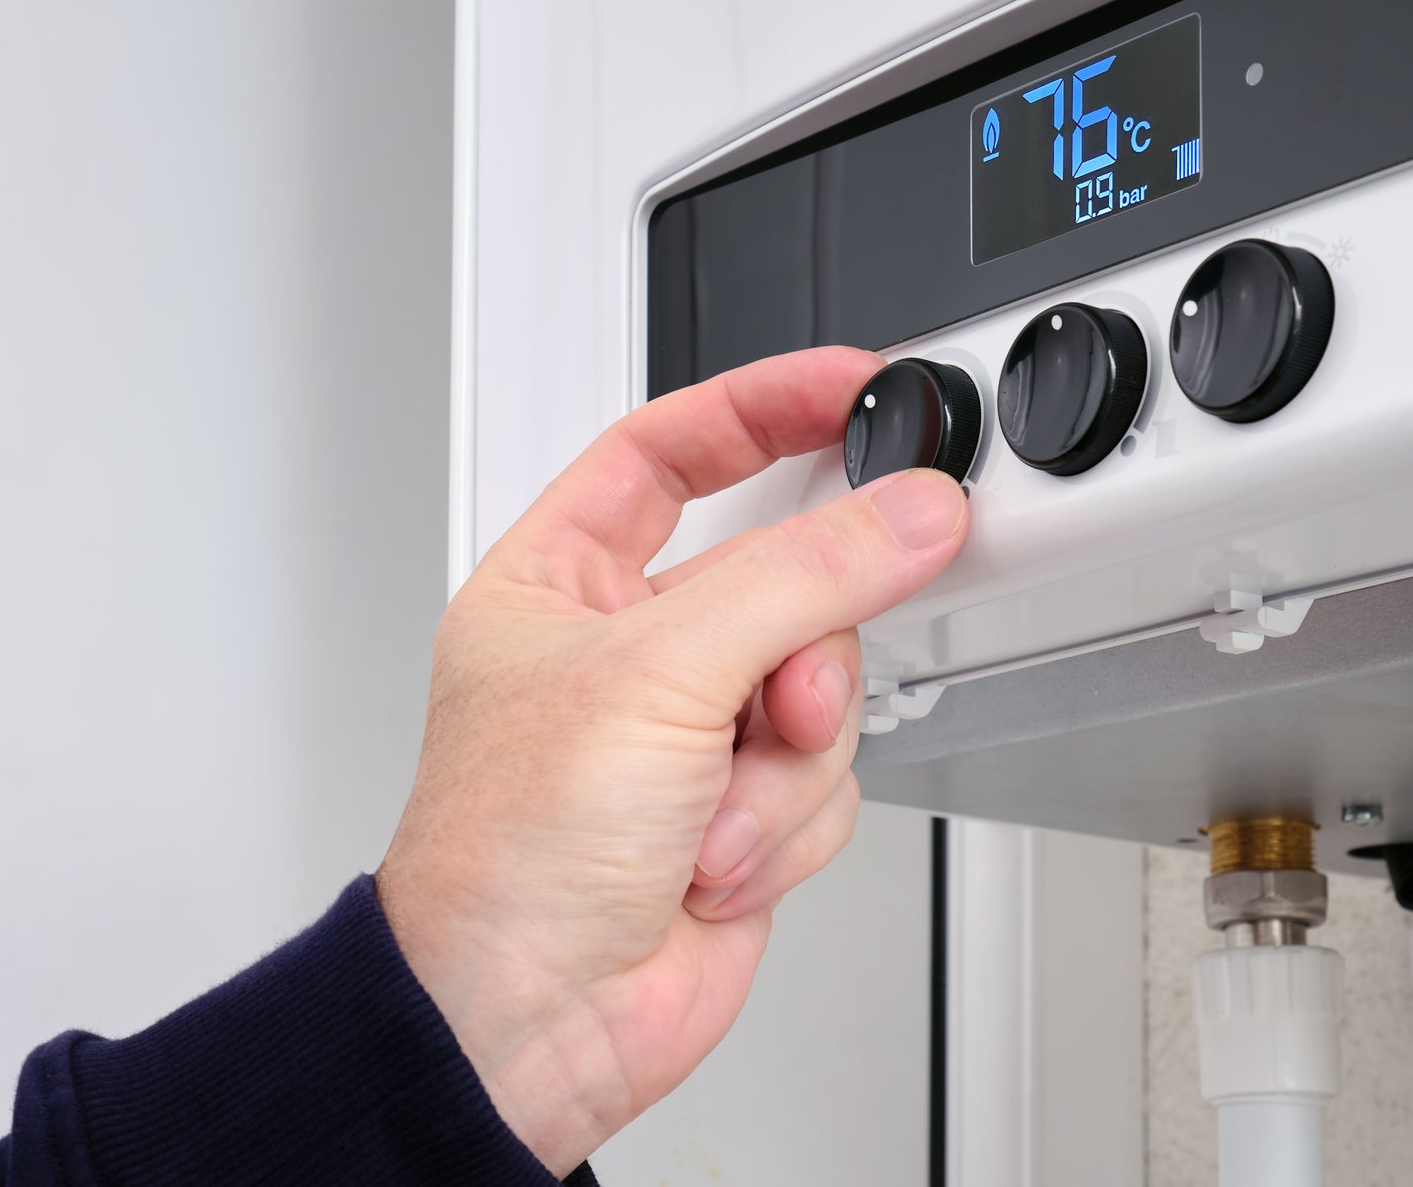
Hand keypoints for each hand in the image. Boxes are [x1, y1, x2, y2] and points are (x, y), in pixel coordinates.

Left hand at [375, 347, 969, 1172]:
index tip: (854, 385)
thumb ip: (804, 575)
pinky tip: (715, 862)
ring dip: (783, 759)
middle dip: (796, 646)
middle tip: (786, 685)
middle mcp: (626, 652)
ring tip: (712, 806)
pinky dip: (785, 823)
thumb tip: (907, 513)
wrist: (526, 1027)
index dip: (763, 404)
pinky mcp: (742, 814)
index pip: (672, 447)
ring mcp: (690, 736)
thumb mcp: (659, 673)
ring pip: (822, 683)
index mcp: (561, 582)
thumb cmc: (506, 857)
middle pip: (781, 576)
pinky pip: (828, 778)